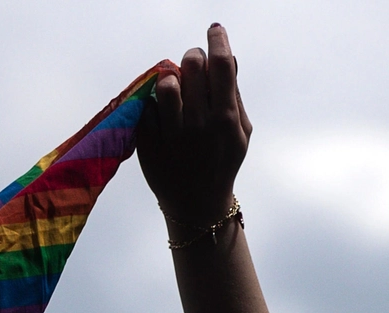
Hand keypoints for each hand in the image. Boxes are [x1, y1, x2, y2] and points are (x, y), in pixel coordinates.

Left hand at [136, 24, 251, 226]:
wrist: (197, 205)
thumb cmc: (222, 162)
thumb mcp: (240, 134)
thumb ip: (235, 96)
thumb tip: (228, 57)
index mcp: (227, 120)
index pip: (221, 65)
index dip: (218, 40)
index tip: (214, 30)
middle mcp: (199, 124)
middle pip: (192, 65)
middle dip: (193, 58)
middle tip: (194, 66)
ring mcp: (172, 133)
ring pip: (165, 83)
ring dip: (170, 77)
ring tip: (176, 88)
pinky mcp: (148, 141)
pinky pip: (147, 104)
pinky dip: (155, 102)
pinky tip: (164, 113)